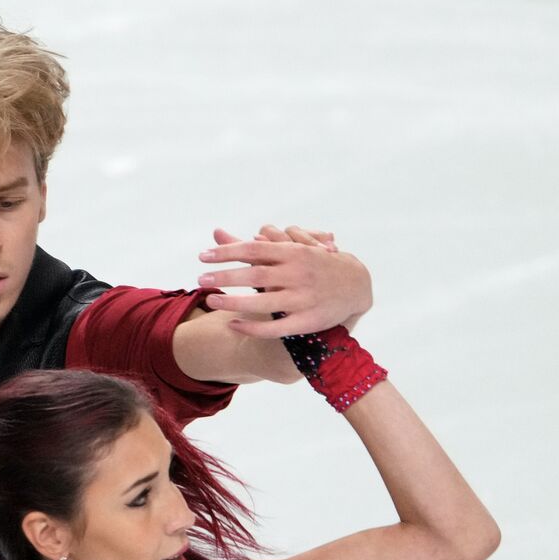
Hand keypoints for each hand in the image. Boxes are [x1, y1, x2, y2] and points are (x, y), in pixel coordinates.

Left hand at [197, 224, 371, 338]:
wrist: (357, 284)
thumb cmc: (317, 263)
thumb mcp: (291, 248)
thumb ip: (256, 243)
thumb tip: (220, 232)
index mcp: (293, 252)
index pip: (254, 248)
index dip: (227, 252)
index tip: (203, 256)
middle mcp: (298, 273)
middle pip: (255, 273)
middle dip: (225, 276)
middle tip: (201, 278)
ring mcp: (303, 298)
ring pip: (262, 301)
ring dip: (234, 301)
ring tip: (211, 300)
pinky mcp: (307, 321)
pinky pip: (275, 327)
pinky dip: (252, 326)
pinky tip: (232, 324)